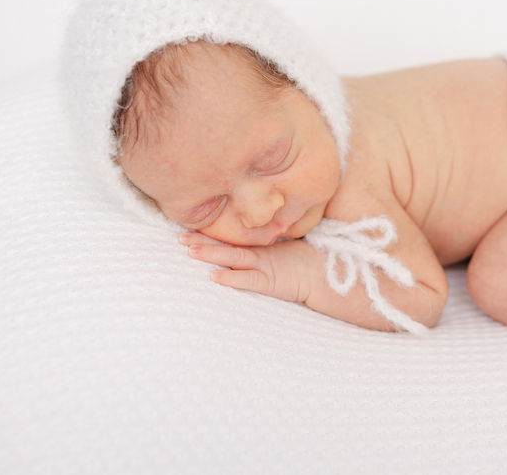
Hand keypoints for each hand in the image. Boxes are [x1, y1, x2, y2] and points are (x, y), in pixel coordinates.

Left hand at [180, 232, 318, 303]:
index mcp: (261, 244)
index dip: (211, 233)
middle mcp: (259, 252)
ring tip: (189, 252)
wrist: (326, 273)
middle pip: (226, 245)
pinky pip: (246, 279)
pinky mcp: (268, 281)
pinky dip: (229, 278)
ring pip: (231, 258)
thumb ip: (269, 240)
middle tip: (180, 238)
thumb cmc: (307, 261)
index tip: (191, 226)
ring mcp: (263, 266)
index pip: (232, 237)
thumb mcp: (285, 247)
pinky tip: (213, 277)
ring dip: (210, 254)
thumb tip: (255, 228)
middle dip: (202, 241)